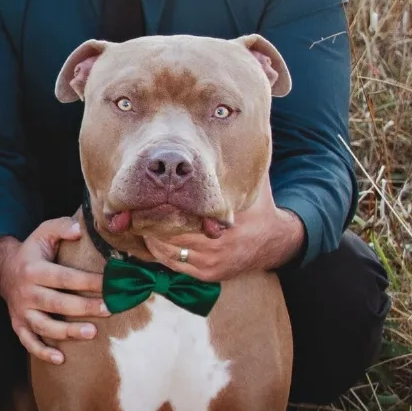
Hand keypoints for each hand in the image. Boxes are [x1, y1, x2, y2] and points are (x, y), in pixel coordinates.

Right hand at [0, 218, 108, 365]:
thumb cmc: (32, 252)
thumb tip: (80, 229)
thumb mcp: (43, 232)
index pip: (65, 278)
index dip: (88, 282)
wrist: (3, 269)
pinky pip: (28, 341)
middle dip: (85, 307)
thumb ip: (62, 227)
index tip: (110, 285)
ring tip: (92, 333)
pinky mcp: (18, 324)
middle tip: (109, 309)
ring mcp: (21, 311)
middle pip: (58, 303)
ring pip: (45, 325)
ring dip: (68, 332)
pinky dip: (42, 352)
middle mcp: (26, 292)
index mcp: (34, 269)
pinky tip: (60, 359)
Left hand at [142, 177, 304, 281]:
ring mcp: (210, 263)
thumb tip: (234, 135)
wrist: (276, 242)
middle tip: (135, 206)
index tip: (149, 195)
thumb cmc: (260, 208)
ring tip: (138, 219)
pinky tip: (151, 235)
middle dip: (151, 220)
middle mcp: (217, 246)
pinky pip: (171, 263)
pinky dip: (157, 250)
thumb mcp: (254, 186)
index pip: (184, 216)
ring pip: (166, 250)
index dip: (163, 206)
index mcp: (227, 223)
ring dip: (150, 236)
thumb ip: (239, 169)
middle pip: (170, 234)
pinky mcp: (206, 274)